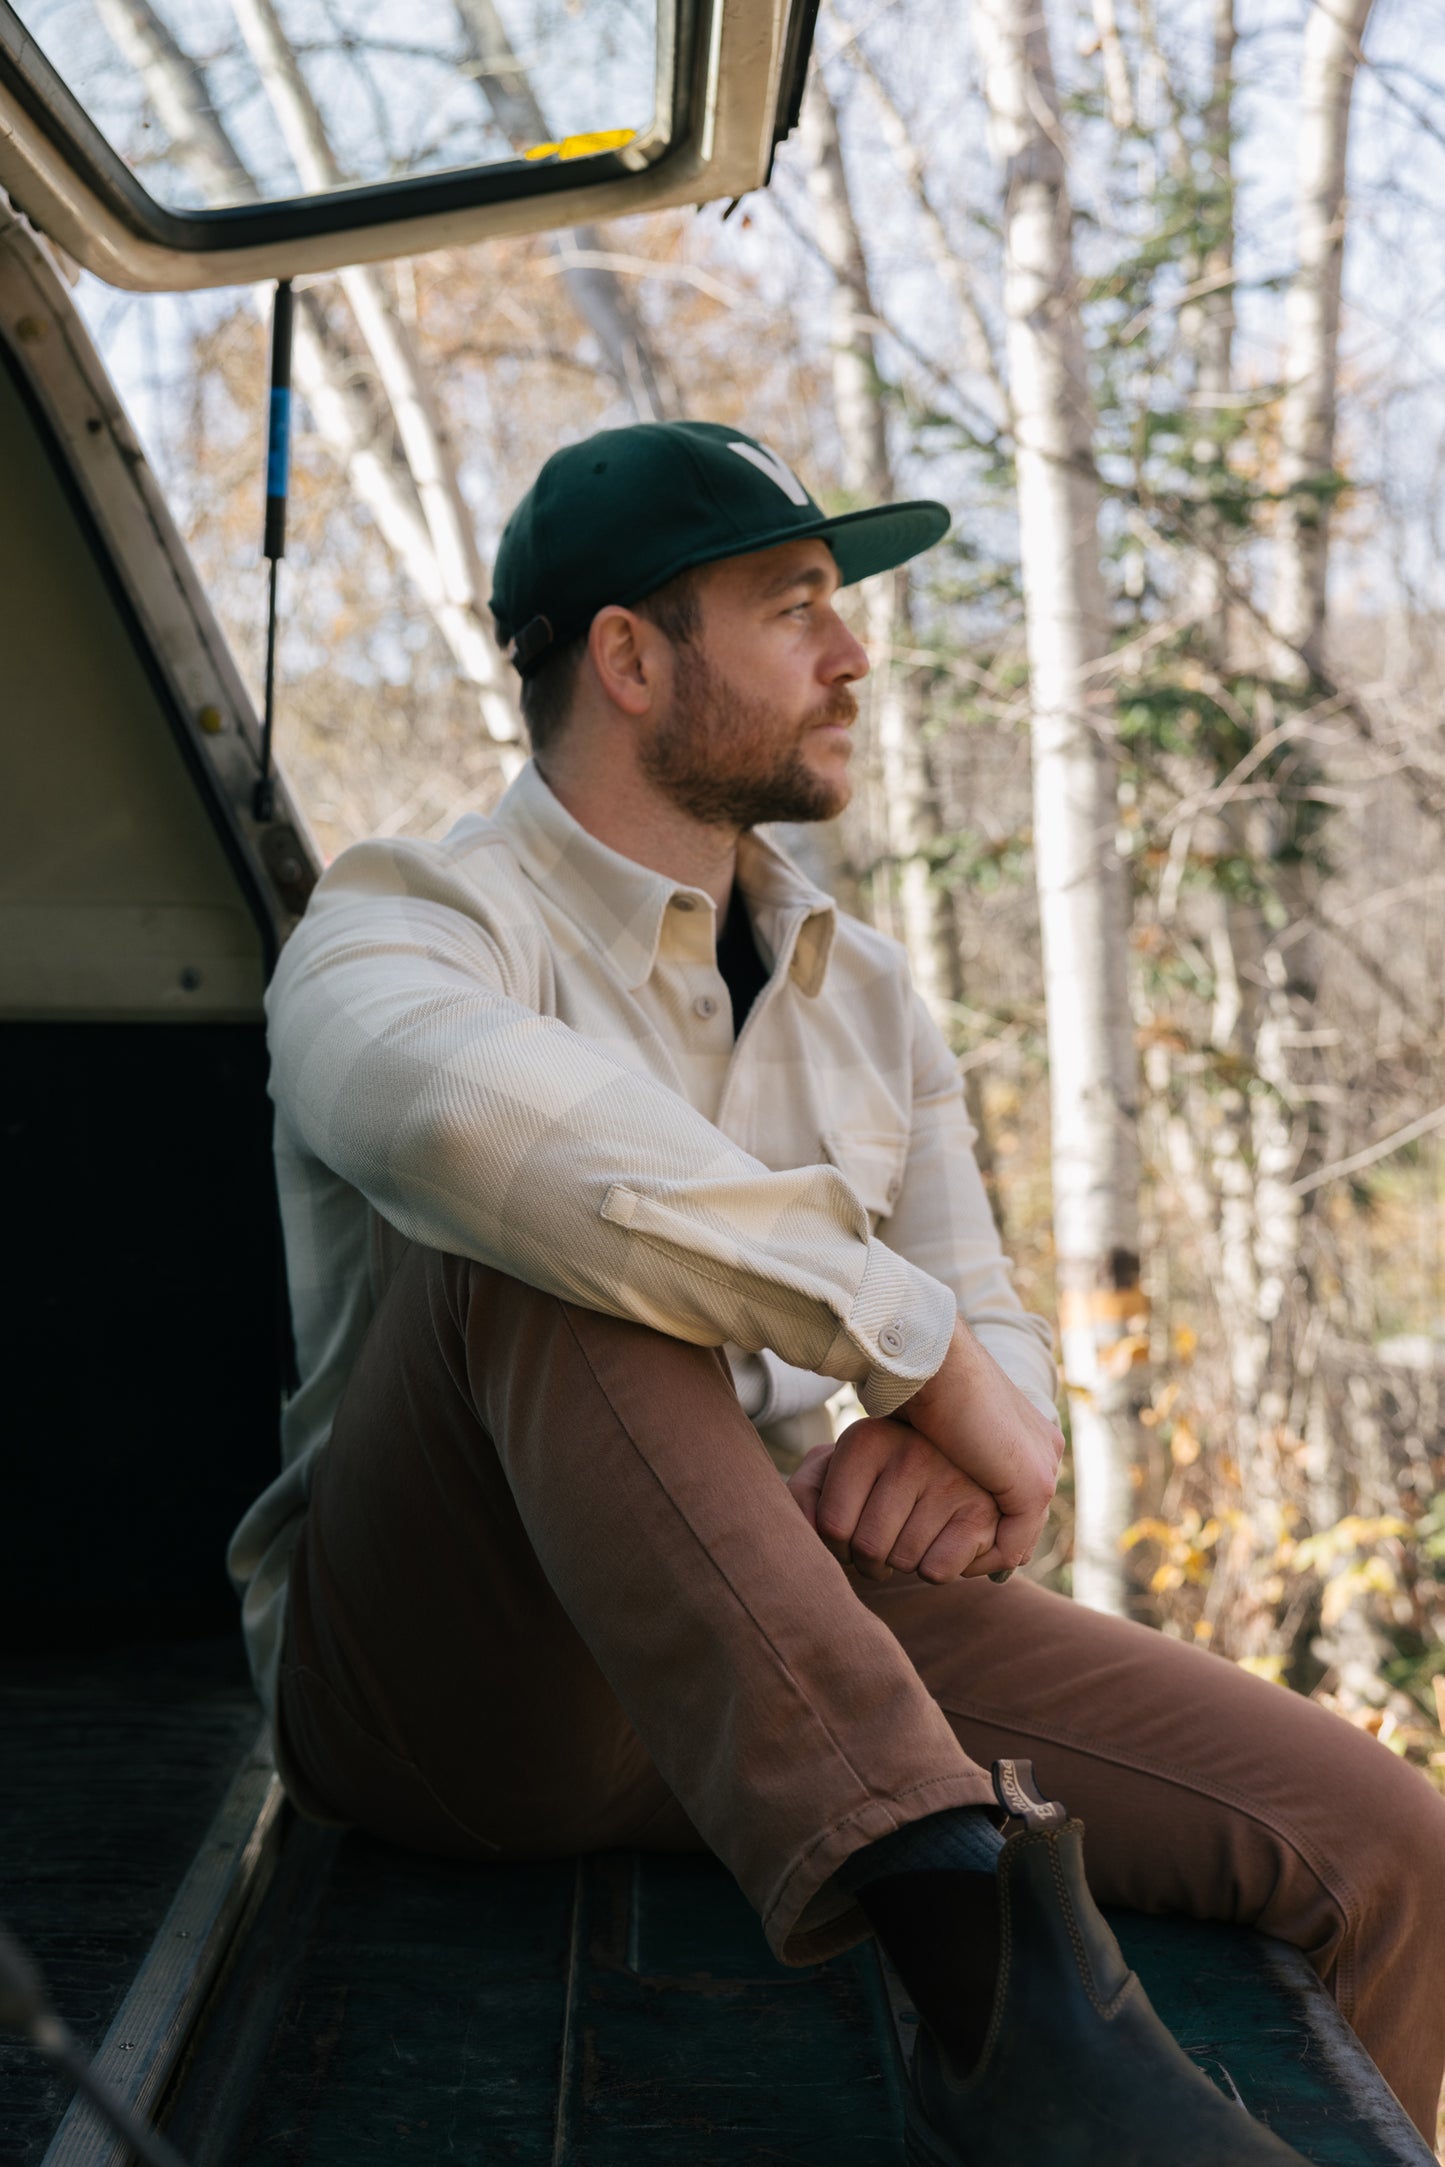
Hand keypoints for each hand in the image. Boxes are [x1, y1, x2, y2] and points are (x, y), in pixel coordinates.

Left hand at [787, 1419, 1002, 1582]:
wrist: (955, 1467)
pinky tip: (940, 1541)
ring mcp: (951, 1478)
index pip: (830, 1526)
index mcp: (866, 1438)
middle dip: (869, 1561)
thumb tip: (807, 1528)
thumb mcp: (833, 1473)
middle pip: (867, 1548)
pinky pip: (938, 1572)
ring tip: (911, 1535)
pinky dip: (935, 1570)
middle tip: (881, 1543)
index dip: (835, 1547)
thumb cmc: (876, 1479)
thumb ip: (805, 1495)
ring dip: (902, 1563)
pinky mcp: (983, 1511)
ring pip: (903, 1562)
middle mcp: (911, 1450)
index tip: (849, 1533)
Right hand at [896, 1321, 1064, 1576]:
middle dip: (979, 1544)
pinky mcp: (1033, 1484)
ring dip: (975, 1555)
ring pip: (1015, 1537)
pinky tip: (944, 1558)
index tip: (935, 1537)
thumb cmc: (918, 1385)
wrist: (933, 1361)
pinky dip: (978, 1560)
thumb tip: (935, 1498)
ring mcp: (1042, 1467)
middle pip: (1016, 1518)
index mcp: (1024, 1434)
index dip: (974, 1521)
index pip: (1010, 1495)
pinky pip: (1012, 1545)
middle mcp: (1043, 1451)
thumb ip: (953, 1459)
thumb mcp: (940, 1429)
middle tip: (937, 1558)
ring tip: (935, 1562)